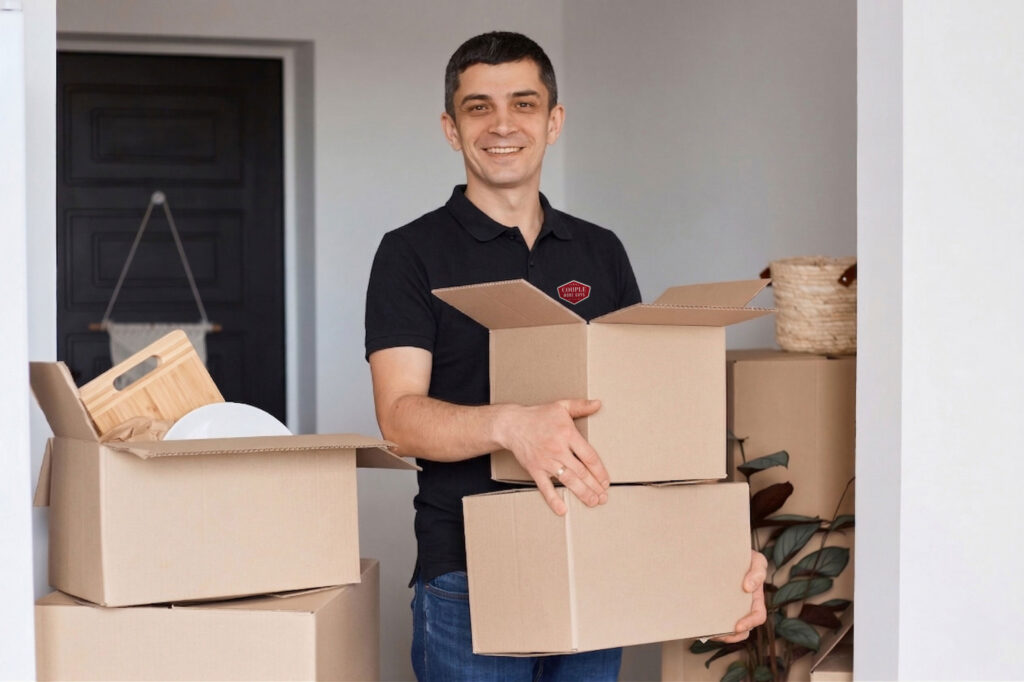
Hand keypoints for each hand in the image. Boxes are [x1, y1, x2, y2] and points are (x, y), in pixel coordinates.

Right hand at [496, 399, 610, 515]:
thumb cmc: (538, 416)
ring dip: (582, 493)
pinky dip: (553, 499)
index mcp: (567, 434)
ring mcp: (546, 461)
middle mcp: (558, 449)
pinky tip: (563, 509)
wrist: (511, 425)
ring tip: (593, 502)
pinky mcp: (535, 470)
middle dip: (594, 486)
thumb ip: (580, 406)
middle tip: (604, 497)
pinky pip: (545, 487)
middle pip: (581, 472)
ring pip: (568, 480)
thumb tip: (598, 404)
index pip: (589, 456)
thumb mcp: (561, 406)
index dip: (599, 471)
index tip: (606, 481)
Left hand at [714, 550, 767, 642]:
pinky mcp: (714, 606)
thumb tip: (748, 588)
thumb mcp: (756, 560)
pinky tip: (700, 625)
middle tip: (720, 634)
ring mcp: (729, 607)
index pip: (757, 616)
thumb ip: (757, 571)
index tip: (738, 626)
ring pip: (728, 628)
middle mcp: (743, 606)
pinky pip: (714, 621)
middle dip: (732, 635)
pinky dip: (709, 626)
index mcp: (755, 599)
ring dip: (720, 634)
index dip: (749, 623)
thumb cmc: (743, 556)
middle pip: (742, 629)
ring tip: (709, 633)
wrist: (724, 550)